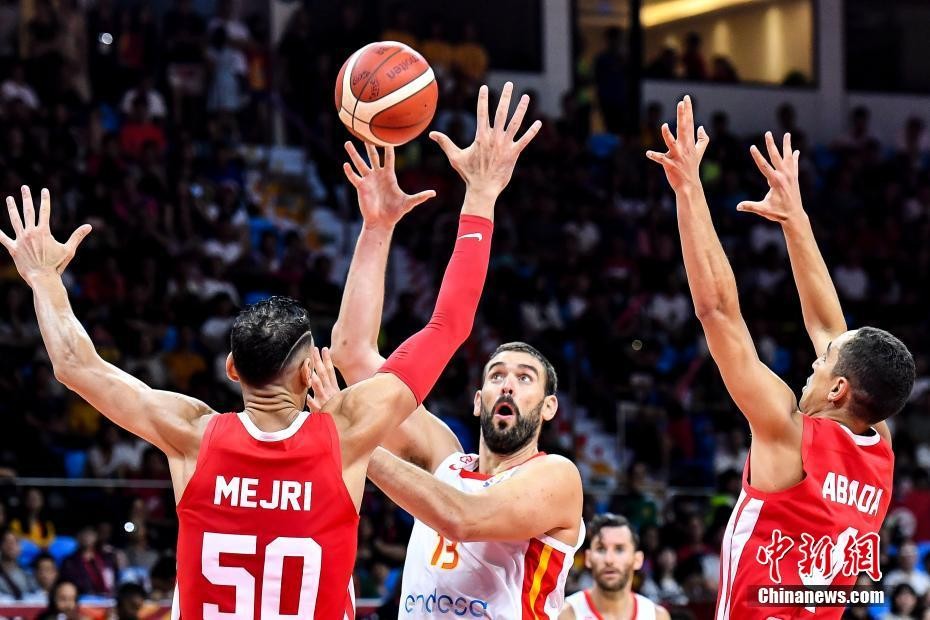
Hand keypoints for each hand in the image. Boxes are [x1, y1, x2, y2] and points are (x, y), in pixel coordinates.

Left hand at [0, 186, 91, 285]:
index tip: (44, 190)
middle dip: (27, 198)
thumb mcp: (69, 250)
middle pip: (28, 211)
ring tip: (9, 198)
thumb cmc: (57, 265)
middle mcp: (30, 233)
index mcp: (43, 232)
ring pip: (15, 220)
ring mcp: (21, 240)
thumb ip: (77, 236)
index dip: (45, 199)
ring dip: (12, 208)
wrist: (42, 277)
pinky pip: (3, 239)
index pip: (45, 211)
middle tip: (24, 187)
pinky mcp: (13, 248)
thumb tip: (89, 226)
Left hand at [306, 346, 340, 412]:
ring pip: (318, 386)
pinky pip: (313, 404)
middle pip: (323, 373)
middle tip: (314, 350)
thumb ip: (330, 388)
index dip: (327, 360)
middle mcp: (329, 392)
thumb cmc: (335, 412)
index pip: (330, 371)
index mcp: (334, 388)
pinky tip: (308, 396)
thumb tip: (323, 377)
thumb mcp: (337, 398)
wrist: (339, 428)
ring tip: (310, 369)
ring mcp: (324, 400)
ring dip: (315, 378)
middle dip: (318, 361)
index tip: (324, 349)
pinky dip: (311, 400)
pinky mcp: (319, 410)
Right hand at [343, 142, 434, 229]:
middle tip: (366, 133)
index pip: (389, 158)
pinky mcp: (361, 188)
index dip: (389, 148)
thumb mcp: (408, 203)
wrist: (382, 222)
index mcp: (389, 176)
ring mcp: (368, 180)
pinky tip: (345, 164)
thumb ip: (420, 197)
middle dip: (369, 146)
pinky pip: (354, 177)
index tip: (387, 137)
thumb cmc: (395, 212)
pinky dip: (349, 172)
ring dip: (354, 154)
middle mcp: (378, 175)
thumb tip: (434, 193)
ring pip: (360, 163)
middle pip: (373, 156)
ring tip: (347, 143)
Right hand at [429, 82, 540, 198]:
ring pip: (515, 123)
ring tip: (526, 97)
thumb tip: (430, 134)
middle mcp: (494, 138)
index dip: (483, 99)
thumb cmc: (468, 174)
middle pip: (501, 112)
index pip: (482, 112)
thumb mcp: (455, 157)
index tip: (485, 88)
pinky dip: (532, 132)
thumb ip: (445, 143)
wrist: (482, 189)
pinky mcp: (514, 154)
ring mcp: (505, 145)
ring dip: (521, 109)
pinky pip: (525, 140)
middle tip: (510, 84)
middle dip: (506, 97)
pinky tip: (539, 123)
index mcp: (481, 136)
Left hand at [646, 95, 708, 193]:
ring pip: (672, 143)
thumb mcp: (700, 152)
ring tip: (663, 126)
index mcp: (689, 142)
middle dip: (682, 115)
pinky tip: (648, 153)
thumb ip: (703, 139)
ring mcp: (677, 156)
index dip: (688, 110)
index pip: (689, 123)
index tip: (686, 98)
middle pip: (683, 128)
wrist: (689, 185)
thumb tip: (701, 126)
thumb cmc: (692, 167)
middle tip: (681, 102)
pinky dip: (654, 156)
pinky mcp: (669, 165)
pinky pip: (661, 159)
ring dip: (667, 135)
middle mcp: (684, 147)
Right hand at [737, 131, 803, 222]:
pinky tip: (796, 151)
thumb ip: (750, 206)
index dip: (757, 156)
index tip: (752, 147)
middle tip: (768, 133)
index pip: (764, 166)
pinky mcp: (794, 179)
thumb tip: (737, 206)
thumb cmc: (778, 213)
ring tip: (787, 134)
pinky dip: (794, 158)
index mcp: (775, 181)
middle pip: (776, 157)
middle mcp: (784, 176)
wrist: (794, 216)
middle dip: (771, 144)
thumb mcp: (763, 209)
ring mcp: (791, 176)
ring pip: (788, 157)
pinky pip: (794, 165)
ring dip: (787, 145)